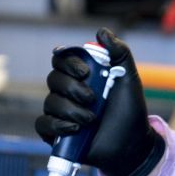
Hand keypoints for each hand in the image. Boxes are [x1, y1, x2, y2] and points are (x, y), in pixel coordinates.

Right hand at [35, 27, 164, 175]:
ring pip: (50, 102)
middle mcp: (67, 91)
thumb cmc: (130, 110)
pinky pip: (42, 124)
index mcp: (81, 75)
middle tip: (92, 99)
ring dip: (71, 110)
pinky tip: (75, 129)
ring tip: (91, 120)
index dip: (68, 62)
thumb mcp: (129, 78)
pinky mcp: (56, 133)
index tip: (85, 72)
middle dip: (72, 88)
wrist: (132, 143)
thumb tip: (101, 32)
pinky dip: (56, 125)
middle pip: (53, 79)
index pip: (61, 59)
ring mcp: (60, 112)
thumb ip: (119, 52)